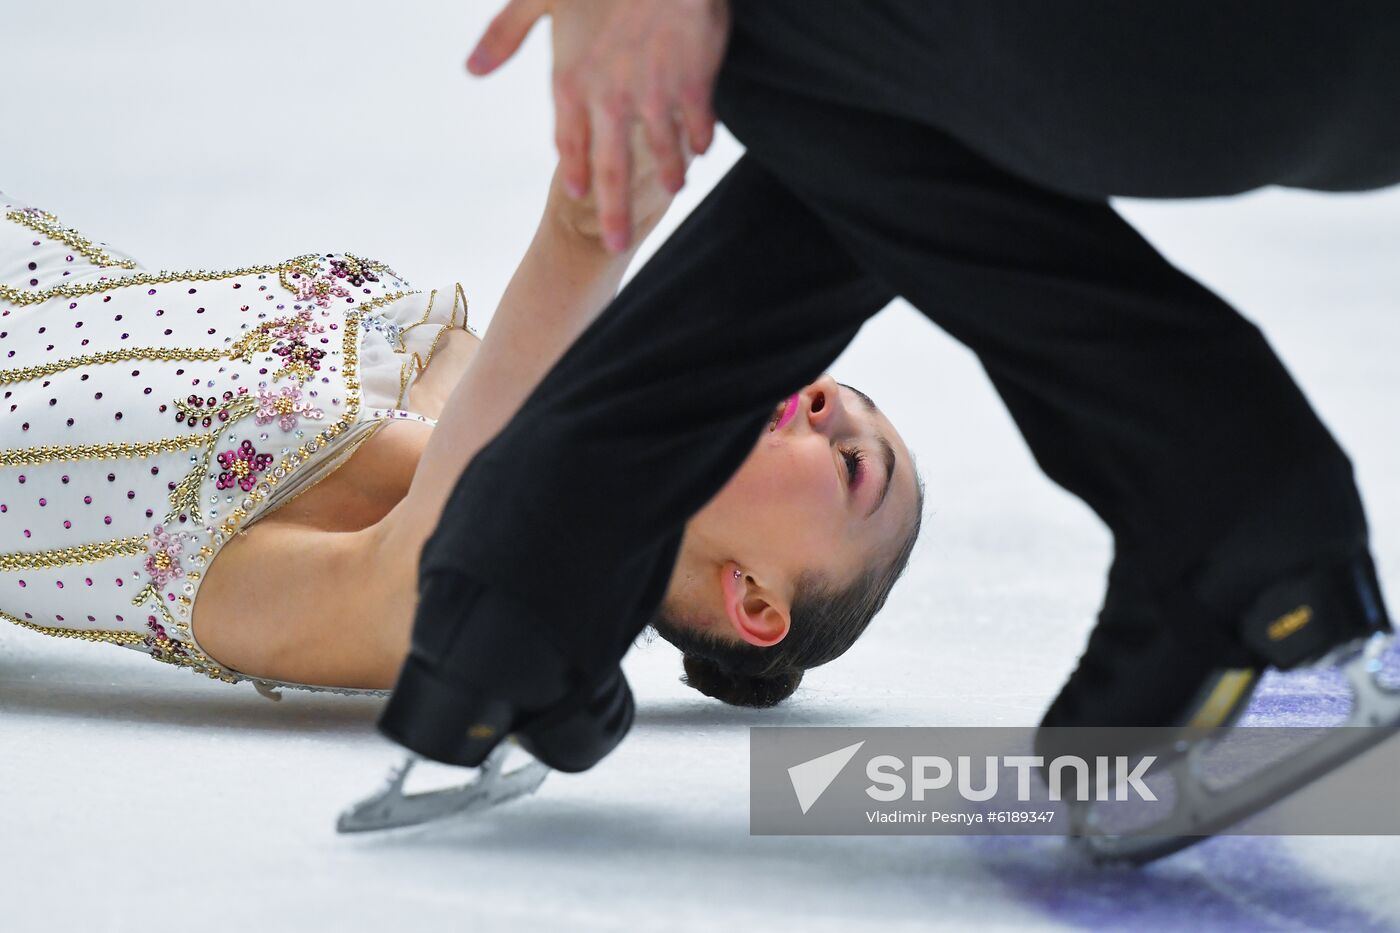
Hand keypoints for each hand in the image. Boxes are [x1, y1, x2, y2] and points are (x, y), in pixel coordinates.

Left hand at [467, 0, 730, 252]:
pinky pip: (696, 128)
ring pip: (662, 153)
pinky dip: (699, 141)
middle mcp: (609, 99)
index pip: (571, 144)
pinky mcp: (692, 86)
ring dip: (671, 175)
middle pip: (611, 170)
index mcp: (571, 83)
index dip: (577, 174)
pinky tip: (701, 148)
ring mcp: (652, 96)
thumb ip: (505, 35)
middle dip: (614, 213)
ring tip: (676, 189)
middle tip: (618, 245)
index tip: (579, 197)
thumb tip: (472, 69)